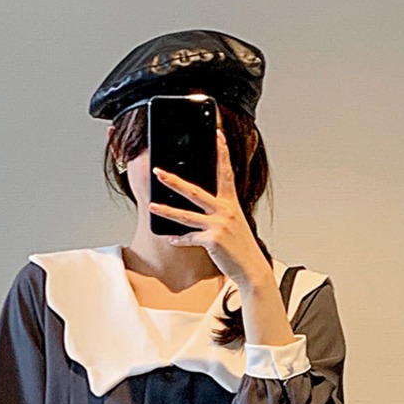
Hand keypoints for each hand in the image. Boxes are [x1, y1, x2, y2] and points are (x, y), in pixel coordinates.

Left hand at [149, 126, 274, 294]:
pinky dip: (179, 239)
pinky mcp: (213, 241)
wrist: (251, 268)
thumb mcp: (234, 223)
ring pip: (186, 215)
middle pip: (195, 191)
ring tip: (151, 206)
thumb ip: (220, 211)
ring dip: (167, 211)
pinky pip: (190, 238)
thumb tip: (200, 206)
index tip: (217, 135)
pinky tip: (170, 238)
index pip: (226, 172)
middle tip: (158, 172)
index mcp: (231, 203)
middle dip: (174, 181)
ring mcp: (218, 225)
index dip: (222, 152)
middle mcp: (225, 211)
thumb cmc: (241, 247)